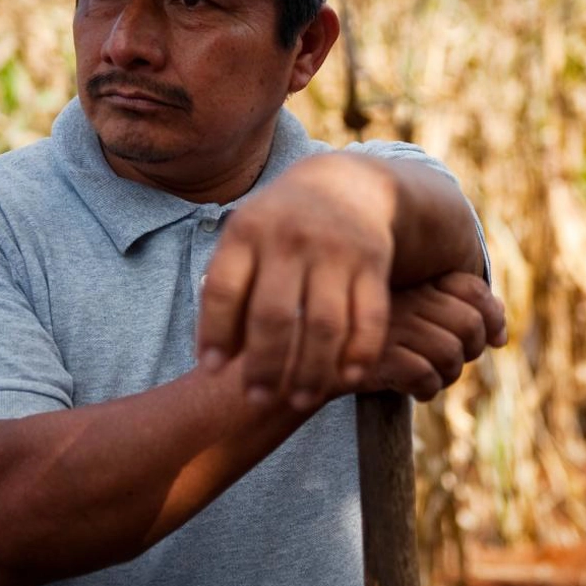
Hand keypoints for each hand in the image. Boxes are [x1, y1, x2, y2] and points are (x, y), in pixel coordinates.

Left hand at [196, 154, 396, 408]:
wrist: (348, 185)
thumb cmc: (280, 229)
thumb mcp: (246, 239)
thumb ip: (227, 289)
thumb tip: (214, 358)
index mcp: (247, 231)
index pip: (224, 289)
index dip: (214, 333)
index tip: (212, 369)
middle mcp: (290, 238)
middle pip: (275, 316)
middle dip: (264, 366)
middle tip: (257, 399)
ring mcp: (336, 250)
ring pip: (324, 325)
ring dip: (311, 371)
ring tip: (299, 400)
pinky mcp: (374, 262)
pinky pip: (370, 317)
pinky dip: (360, 353)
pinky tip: (348, 379)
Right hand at [361, 272, 507, 401]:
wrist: (316, 358)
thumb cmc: (375, 339)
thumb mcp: (418, 320)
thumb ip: (461, 316)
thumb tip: (502, 337)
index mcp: (418, 282)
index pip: (474, 289)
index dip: (491, 316)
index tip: (488, 338)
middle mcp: (407, 298)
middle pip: (470, 325)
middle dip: (470, 351)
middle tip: (449, 362)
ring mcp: (392, 325)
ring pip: (451, 353)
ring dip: (447, 374)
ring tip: (431, 377)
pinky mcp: (377, 356)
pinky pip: (424, 375)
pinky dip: (425, 388)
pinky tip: (413, 389)